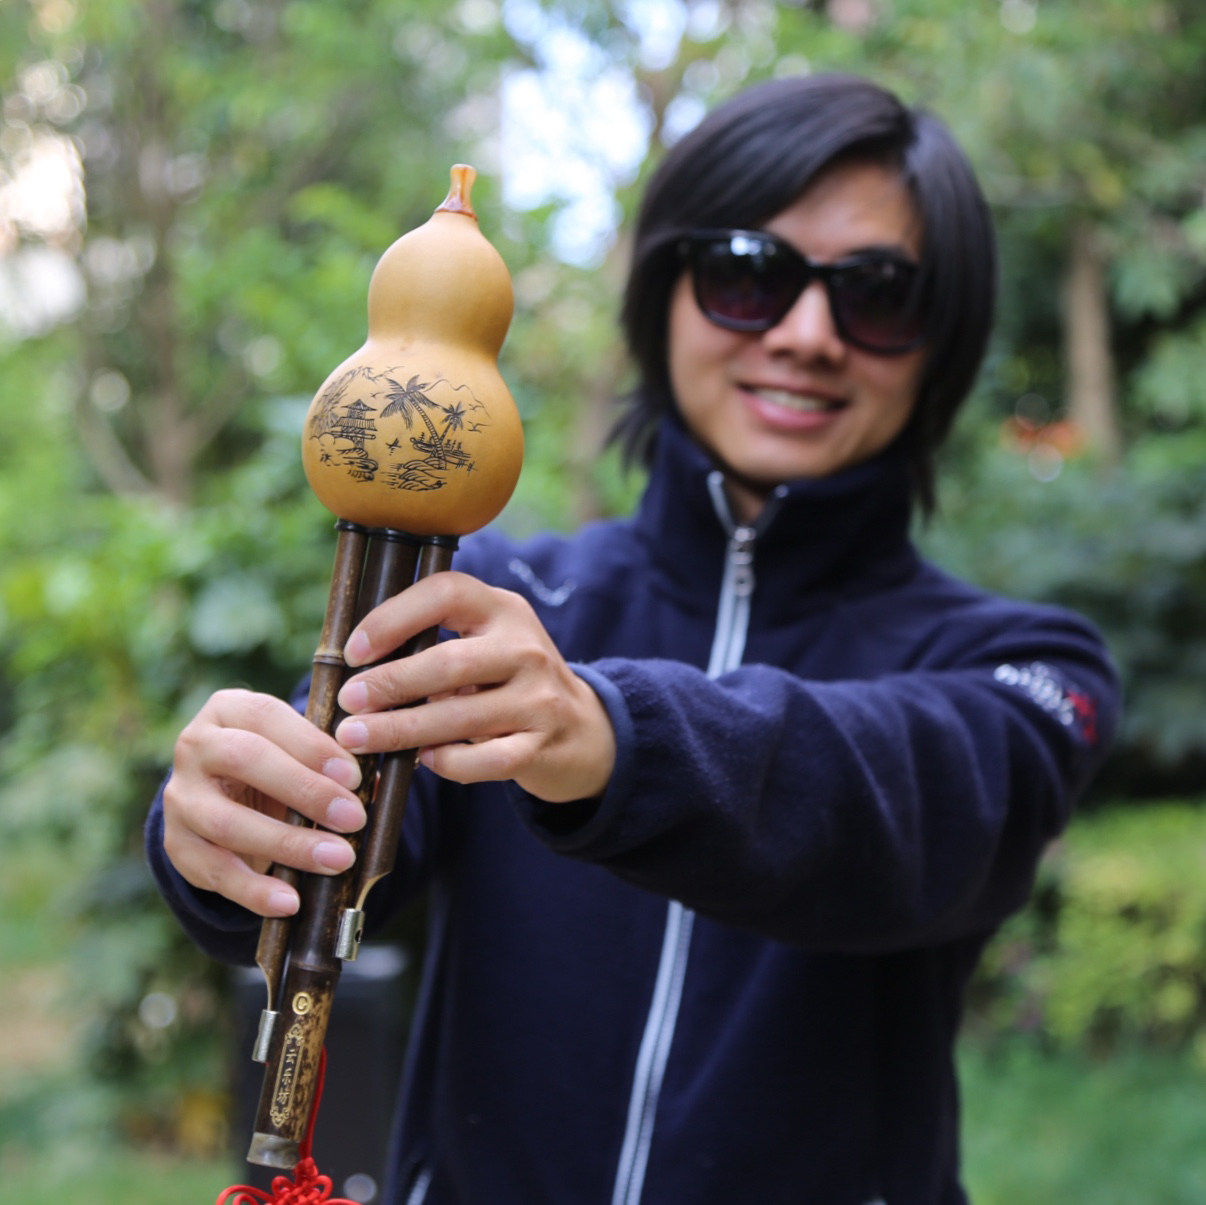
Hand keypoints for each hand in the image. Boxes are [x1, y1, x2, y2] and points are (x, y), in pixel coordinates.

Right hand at [161, 688, 366, 916]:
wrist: (222, 798)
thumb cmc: (275, 765)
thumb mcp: (298, 751)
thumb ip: (331, 760)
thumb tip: (379, 784)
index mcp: (228, 709)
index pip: (266, 717)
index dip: (312, 746)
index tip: (355, 776)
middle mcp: (195, 746)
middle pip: (244, 761)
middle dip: (305, 791)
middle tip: (353, 818)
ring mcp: (180, 797)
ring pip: (226, 822)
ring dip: (287, 844)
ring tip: (337, 860)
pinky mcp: (177, 845)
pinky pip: (214, 871)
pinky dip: (254, 890)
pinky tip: (290, 900)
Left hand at [334, 571, 615, 803]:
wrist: (583, 728)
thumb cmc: (509, 682)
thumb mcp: (486, 643)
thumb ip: (436, 643)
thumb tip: (354, 665)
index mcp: (503, 610)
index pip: (446, 594)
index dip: (393, 617)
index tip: (354, 650)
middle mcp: (525, 648)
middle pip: (448, 662)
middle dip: (389, 684)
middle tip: (348, 702)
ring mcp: (538, 699)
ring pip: (459, 716)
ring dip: (401, 729)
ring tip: (357, 738)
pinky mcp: (541, 746)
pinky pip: (483, 759)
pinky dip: (446, 762)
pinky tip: (422, 760)